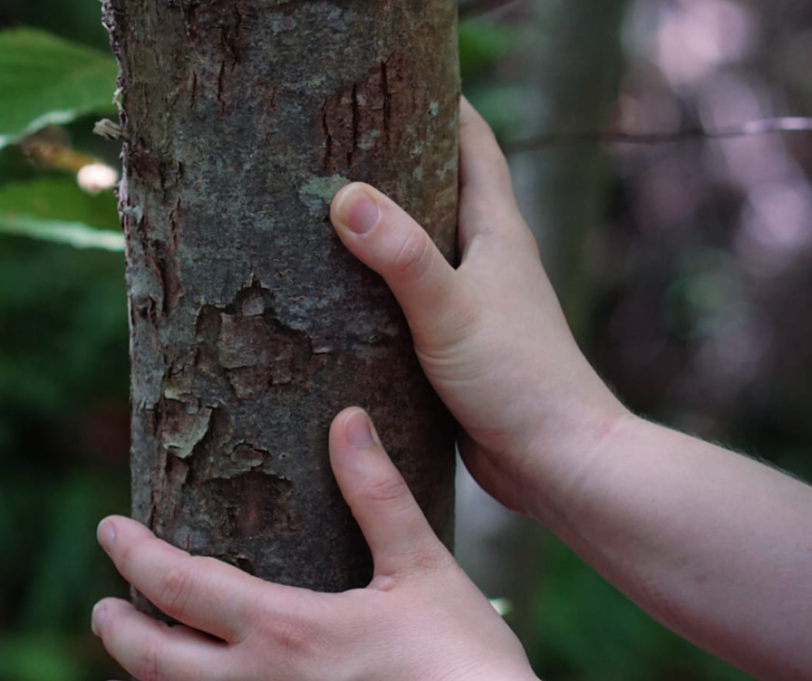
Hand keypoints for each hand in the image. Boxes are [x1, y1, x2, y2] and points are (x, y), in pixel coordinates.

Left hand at [92, 409, 537, 680]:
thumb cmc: (462, 659)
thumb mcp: (422, 567)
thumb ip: (376, 493)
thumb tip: (348, 420)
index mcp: (284, 630)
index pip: (179, 586)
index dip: (134, 554)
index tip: (109, 528)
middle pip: (155, 661)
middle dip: (117, 631)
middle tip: (101, 608)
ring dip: (145, 676)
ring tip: (140, 650)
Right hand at [330, 97, 626, 513]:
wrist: (558, 462)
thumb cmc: (518, 381)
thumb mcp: (451, 310)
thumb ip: (400, 254)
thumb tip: (345, 195)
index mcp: (498, 234)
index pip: (474, 144)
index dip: (442, 103)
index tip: (393, 80)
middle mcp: (490, 261)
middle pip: (445, 190)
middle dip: (399, 161)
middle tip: (337, 147)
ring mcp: (475, 304)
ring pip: (426, 248)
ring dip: (388, 228)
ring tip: (325, 216)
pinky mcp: (457, 346)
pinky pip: (414, 299)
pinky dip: (383, 287)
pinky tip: (342, 300)